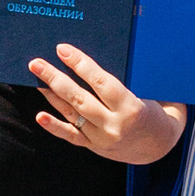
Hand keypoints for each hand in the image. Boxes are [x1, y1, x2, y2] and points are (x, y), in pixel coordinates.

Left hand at [29, 46, 187, 167]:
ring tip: (36, 78)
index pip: (101, 83)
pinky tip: (40, 115)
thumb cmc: (154, 108)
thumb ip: (126, 77)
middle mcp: (114, 125)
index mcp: (131, 107)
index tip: (63, 49)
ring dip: (52, 95)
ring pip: (72, 114)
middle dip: (56, 78)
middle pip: (80, 98)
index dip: (81, 64)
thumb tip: (96, 55)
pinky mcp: (93, 146)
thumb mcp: (148, 91)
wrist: (158, 144)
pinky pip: (71, 136)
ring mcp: (102, 138)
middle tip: (36, 62)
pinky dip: (54, 126)